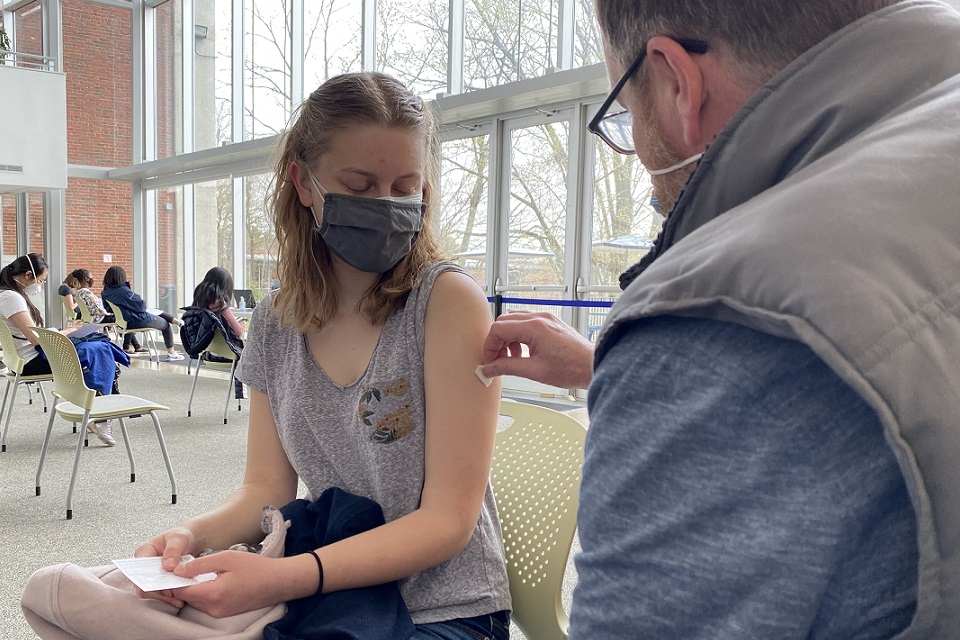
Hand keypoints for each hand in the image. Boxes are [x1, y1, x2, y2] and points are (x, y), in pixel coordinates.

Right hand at [132, 527, 196, 608]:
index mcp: (143, 553)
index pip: (138, 571)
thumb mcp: (178, 538)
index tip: (162, 587)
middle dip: (157, 594)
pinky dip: (169, 598)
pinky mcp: (160, 583)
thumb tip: (168, 566)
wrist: (189, 541)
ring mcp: (151, 576)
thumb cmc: (179, 537)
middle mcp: (143, 567)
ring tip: (177, 602)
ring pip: (151, 593)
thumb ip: (173, 550)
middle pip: (142, 586)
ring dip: (164, 599)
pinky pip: (161, 594)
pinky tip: (179, 600)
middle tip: (173, 598)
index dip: (147, 582)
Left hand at [171, 551, 316, 617]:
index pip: (180, 591)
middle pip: (186, 598)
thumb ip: (200, 564)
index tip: (166, 569)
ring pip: (195, 601)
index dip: (171, 580)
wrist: (279, 582)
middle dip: (181, 584)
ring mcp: (219, 613)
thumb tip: (177, 569)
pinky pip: (205, 603)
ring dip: (192, 588)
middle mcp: (214, 608)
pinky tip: (210, 579)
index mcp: (213, 594)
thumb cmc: (256, 568)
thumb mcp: (227, 558)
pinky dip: (202, 592)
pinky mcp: (224, 613)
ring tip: (197, 571)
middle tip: (181, 567)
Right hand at [481, 311, 593, 388]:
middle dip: (497, 341)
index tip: (490, 361)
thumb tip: (490, 368)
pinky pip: (526, 323)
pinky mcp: (550, 322)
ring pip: (514, 321)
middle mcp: (539, 318)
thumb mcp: (534, 371)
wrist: (593, 365)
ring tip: (512, 358)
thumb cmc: (571, 368)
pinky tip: (523, 352)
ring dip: (508, 338)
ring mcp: (545, 318)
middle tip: (497, 360)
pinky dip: (519, 336)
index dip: (490, 346)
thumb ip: (508, 367)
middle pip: (504, 321)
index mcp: (534, 327)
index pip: (498, 329)